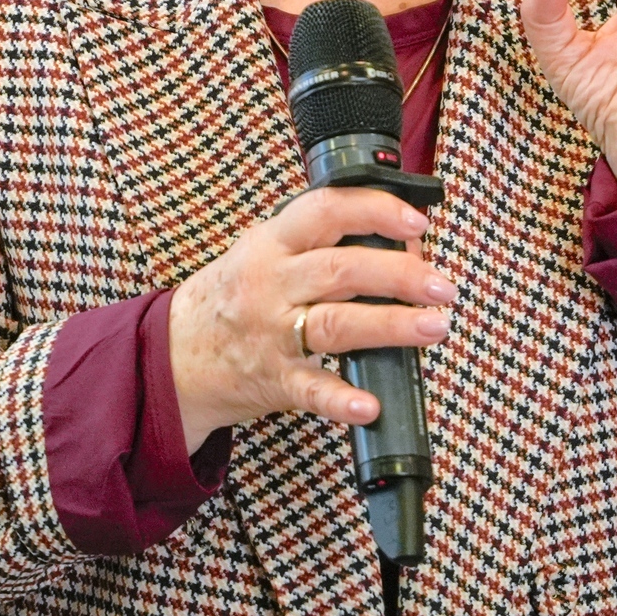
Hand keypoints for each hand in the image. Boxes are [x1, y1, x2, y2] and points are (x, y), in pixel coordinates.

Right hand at [168, 188, 456, 452]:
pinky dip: (340, 400)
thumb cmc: (237, 294)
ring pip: (335, 323)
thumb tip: (404, 242)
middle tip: (442, 286)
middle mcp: (271, 282)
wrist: (173, 354)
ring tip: (434, 327)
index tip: (417, 223)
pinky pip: (309, 390)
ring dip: (391, 325)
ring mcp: (270, 332)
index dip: (376, 211)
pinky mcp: (271, 379)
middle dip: (401, 274)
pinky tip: (369, 405)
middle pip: (342, 269)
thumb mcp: (269, 252)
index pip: (326, 210)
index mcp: (273, 242)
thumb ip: (325, 242)